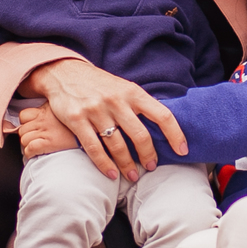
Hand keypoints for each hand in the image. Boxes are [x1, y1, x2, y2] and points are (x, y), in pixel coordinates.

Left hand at [17, 101, 80, 158]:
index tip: (31, 128)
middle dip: (26, 136)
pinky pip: (30, 149)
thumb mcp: (68, 107)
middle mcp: (44, 120)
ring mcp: (46, 131)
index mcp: (46, 110)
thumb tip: (50, 108)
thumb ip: (56, 107)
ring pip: (24, 140)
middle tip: (35, 140)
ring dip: (28, 145)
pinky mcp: (50, 143)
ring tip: (37, 147)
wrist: (93, 133)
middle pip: (22, 129)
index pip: (23, 115)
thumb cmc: (82, 121)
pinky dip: (29, 153)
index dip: (25, 123)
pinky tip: (36, 154)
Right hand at [29, 58, 187, 182]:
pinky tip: (111, 173)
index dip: (175, 134)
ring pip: (117, 145)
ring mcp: (96, 110)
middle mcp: (116, 101)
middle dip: (148, 156)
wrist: (64, 73)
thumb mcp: (123, 87)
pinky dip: (104, 164)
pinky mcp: (77, 119)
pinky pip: (94, 148)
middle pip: (140, 135)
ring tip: (132, 175)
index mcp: (132, 92)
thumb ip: (139, 104)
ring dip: (127, 165)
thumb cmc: (99, 84)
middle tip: (151, 167)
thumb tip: (163, 127)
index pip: (162, 115)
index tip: (182, 150)